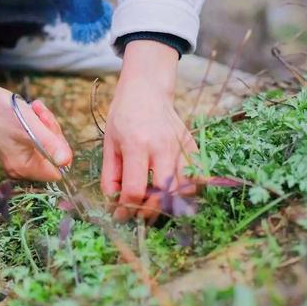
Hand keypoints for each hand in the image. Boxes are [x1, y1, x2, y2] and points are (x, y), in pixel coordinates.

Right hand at [0, 70, 72, 180]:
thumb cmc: (2, 111)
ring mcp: (18, 159)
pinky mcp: (16, 149)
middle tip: (42, 114)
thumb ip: (50, 144)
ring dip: (45, 125)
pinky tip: (32, 111)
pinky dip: (38, 125)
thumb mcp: (31, 125)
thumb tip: (66, 161)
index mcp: (23, 167)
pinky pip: (37, 141)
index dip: (59, 150)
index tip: (50, 130)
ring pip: (47, 146)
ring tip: (35, 108)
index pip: (57, 171)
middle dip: (52, 133)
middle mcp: (20, 168)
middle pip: (52, 157)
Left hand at [101, 40, 197, 221]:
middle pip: (164, 193)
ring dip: (171, 204)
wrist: (147, 90)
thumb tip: (114, 202)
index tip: (120, 215)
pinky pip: (197, 177)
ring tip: (155, 205)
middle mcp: (163, 146)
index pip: (135, 188)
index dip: (126, 208)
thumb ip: (111, 175)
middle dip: (150, 211)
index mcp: (137, 144)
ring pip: (185, 189)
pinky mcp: (193, 146)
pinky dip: (186, 190)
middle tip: (139, 215)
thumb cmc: (124, 115)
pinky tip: (171, 192)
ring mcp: (182, 146)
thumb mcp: (109, 143)